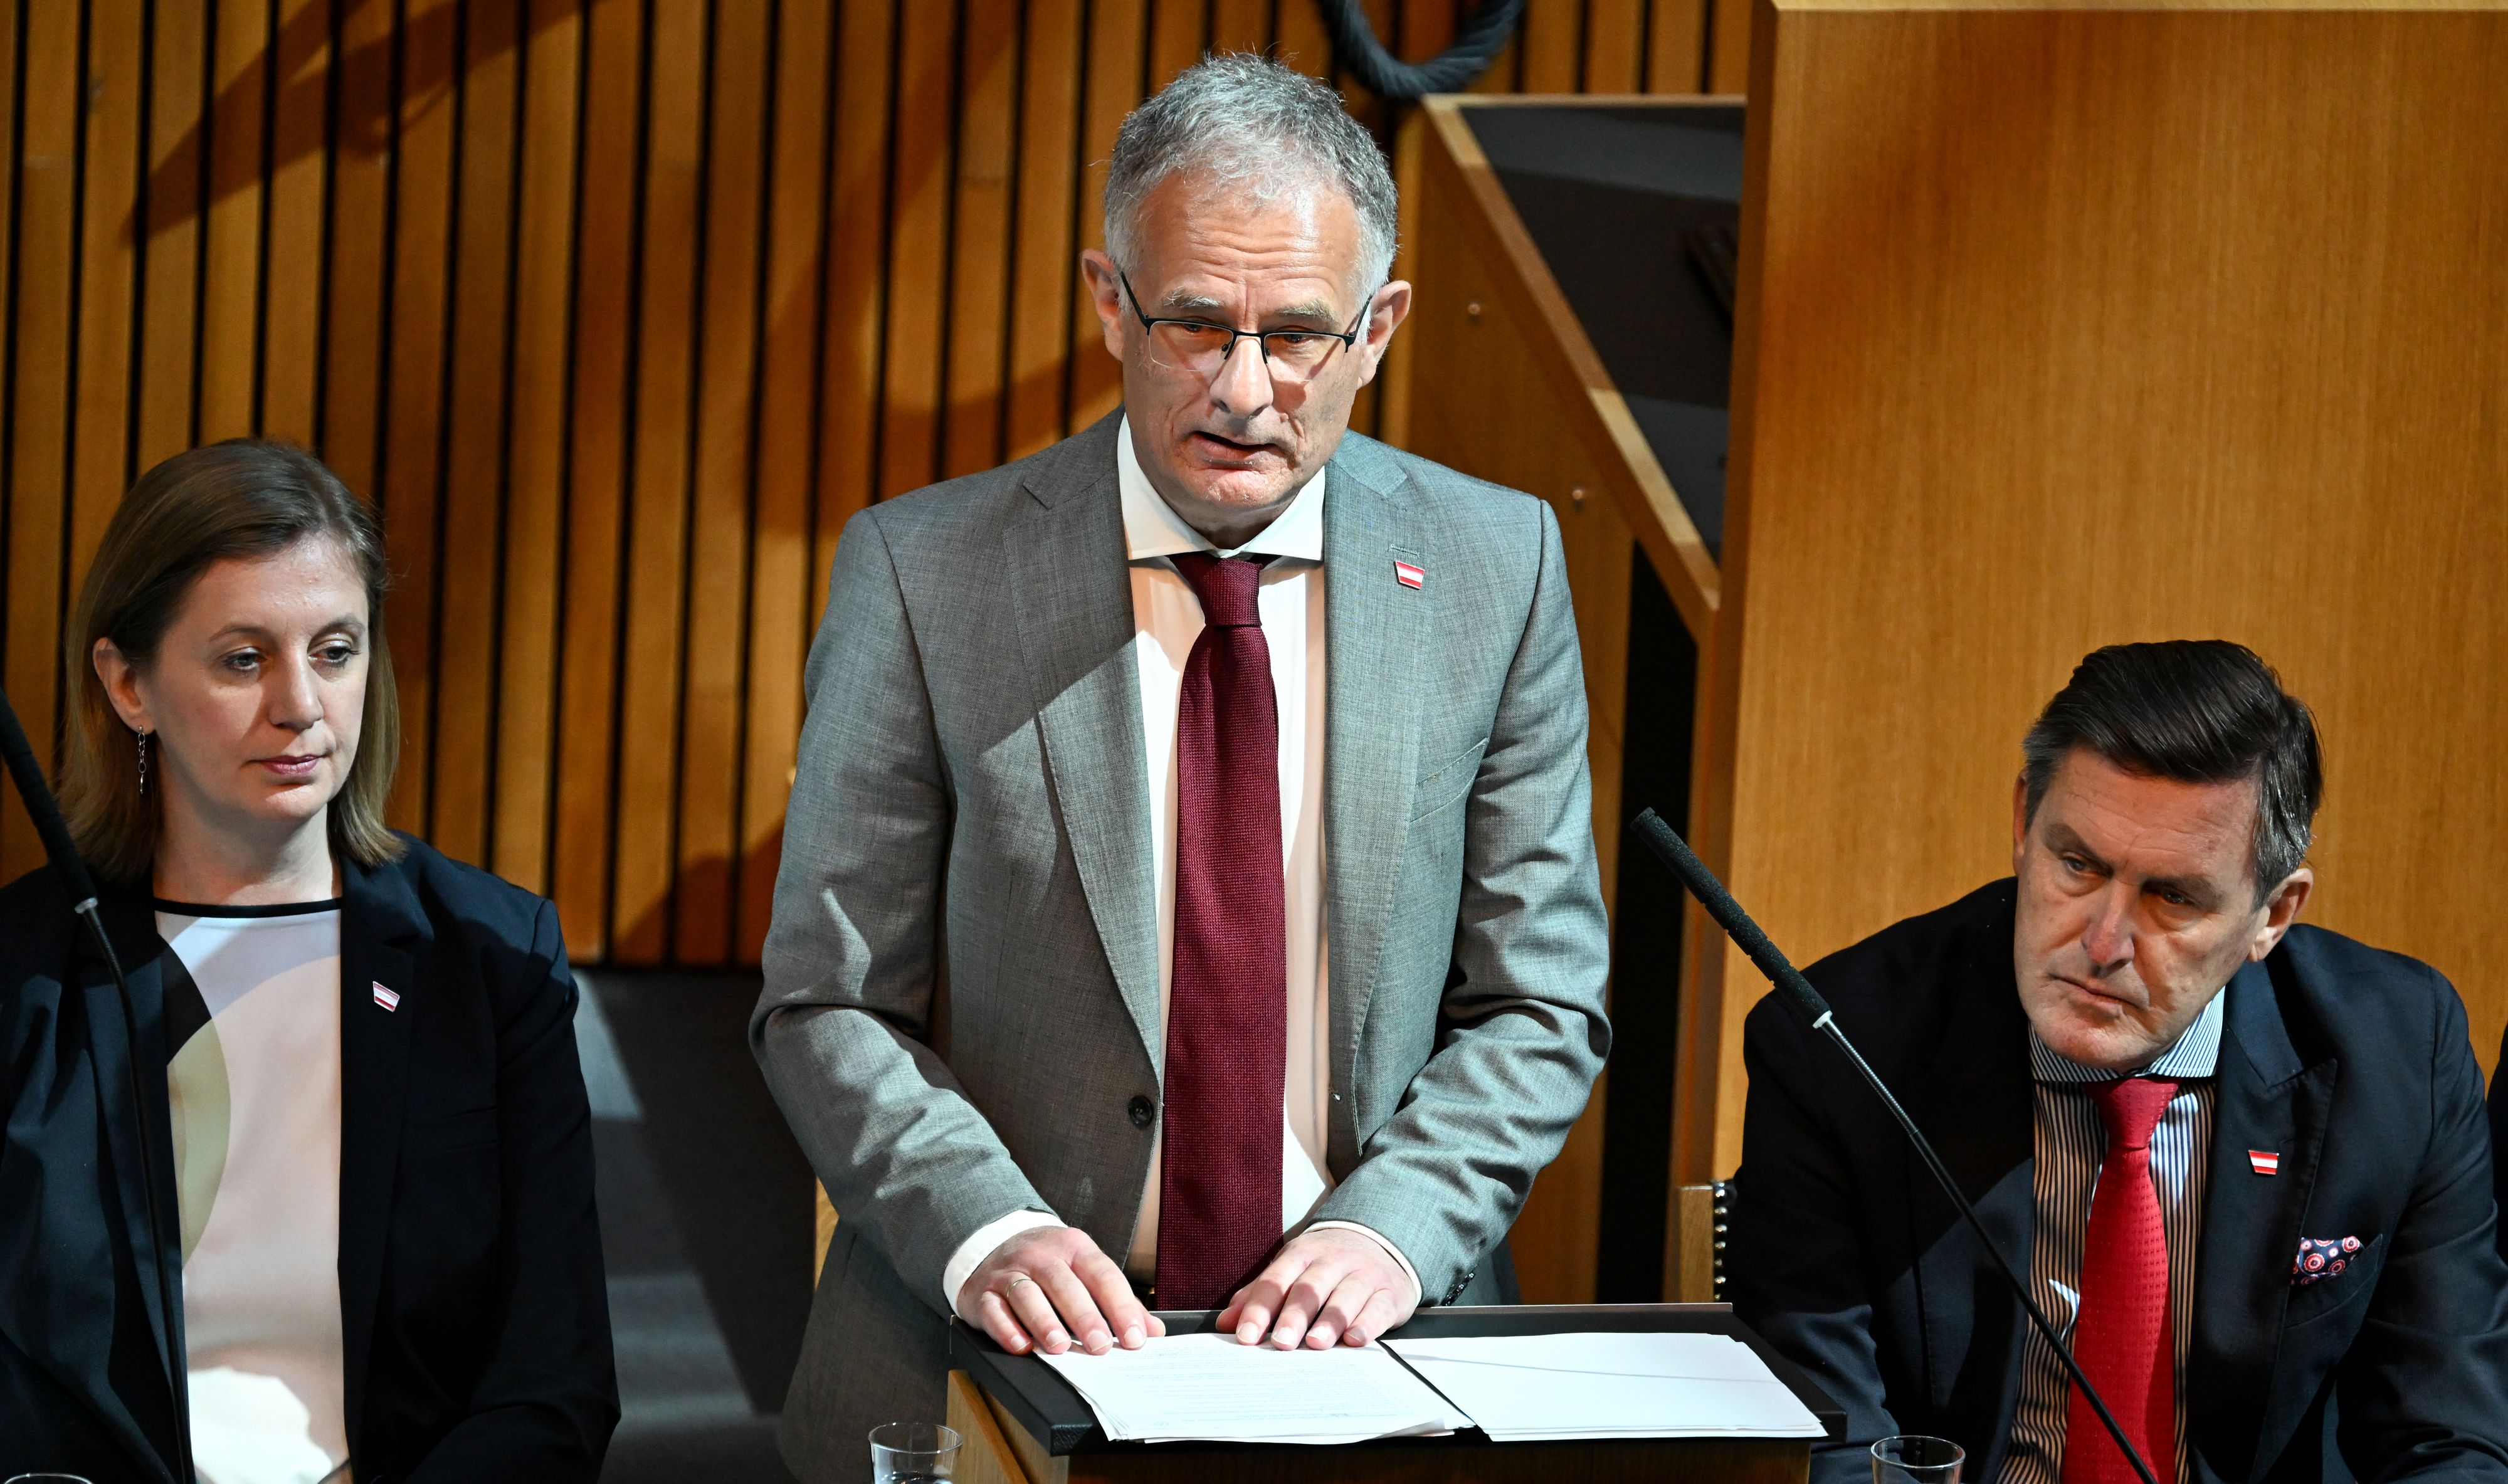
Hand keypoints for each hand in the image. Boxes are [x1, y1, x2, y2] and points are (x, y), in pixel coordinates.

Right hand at [958, 1225, 1164, 1356]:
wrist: (993, 1248)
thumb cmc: (1050, 1268)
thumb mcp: (1085, 1272)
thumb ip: (1118, 1301)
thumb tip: (1154, 1332)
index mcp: (1074, 1248)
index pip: (1102, 1274)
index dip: (1120, 1307)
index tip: (1135, 1338)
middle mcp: (1040, 1256)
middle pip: (1064, 1284)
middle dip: (1084, 1316)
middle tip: (1100, 1347)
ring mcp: (1009, 1272)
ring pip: (1026, 1294)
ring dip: (1043, 1321)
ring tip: (1059, 1347)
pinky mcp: (983, 1292)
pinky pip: (993, 1309)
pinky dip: (1006, 1329)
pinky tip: (1021, 1346)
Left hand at [1217, 1228, 1416, 1350]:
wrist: (1381, 1240)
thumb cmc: (1327, 1265)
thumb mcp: (1292, 1270)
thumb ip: (1259, 1295)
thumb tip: (1226, 1323)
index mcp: (1302, 1254)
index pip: (1276, 1280)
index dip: (1259, 1308)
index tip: (1246, 1336)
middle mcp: (1333, 1260)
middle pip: (1310, 1287)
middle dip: (1294, 1316)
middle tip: (1281, 1342)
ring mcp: (1364, 1274)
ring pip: (1346, 1297)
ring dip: (1330, 1321)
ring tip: (1316, 1343)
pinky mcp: (1390, 1292)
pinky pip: (1379, 1307)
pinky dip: (1367, 1324)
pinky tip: (1355, 1339)